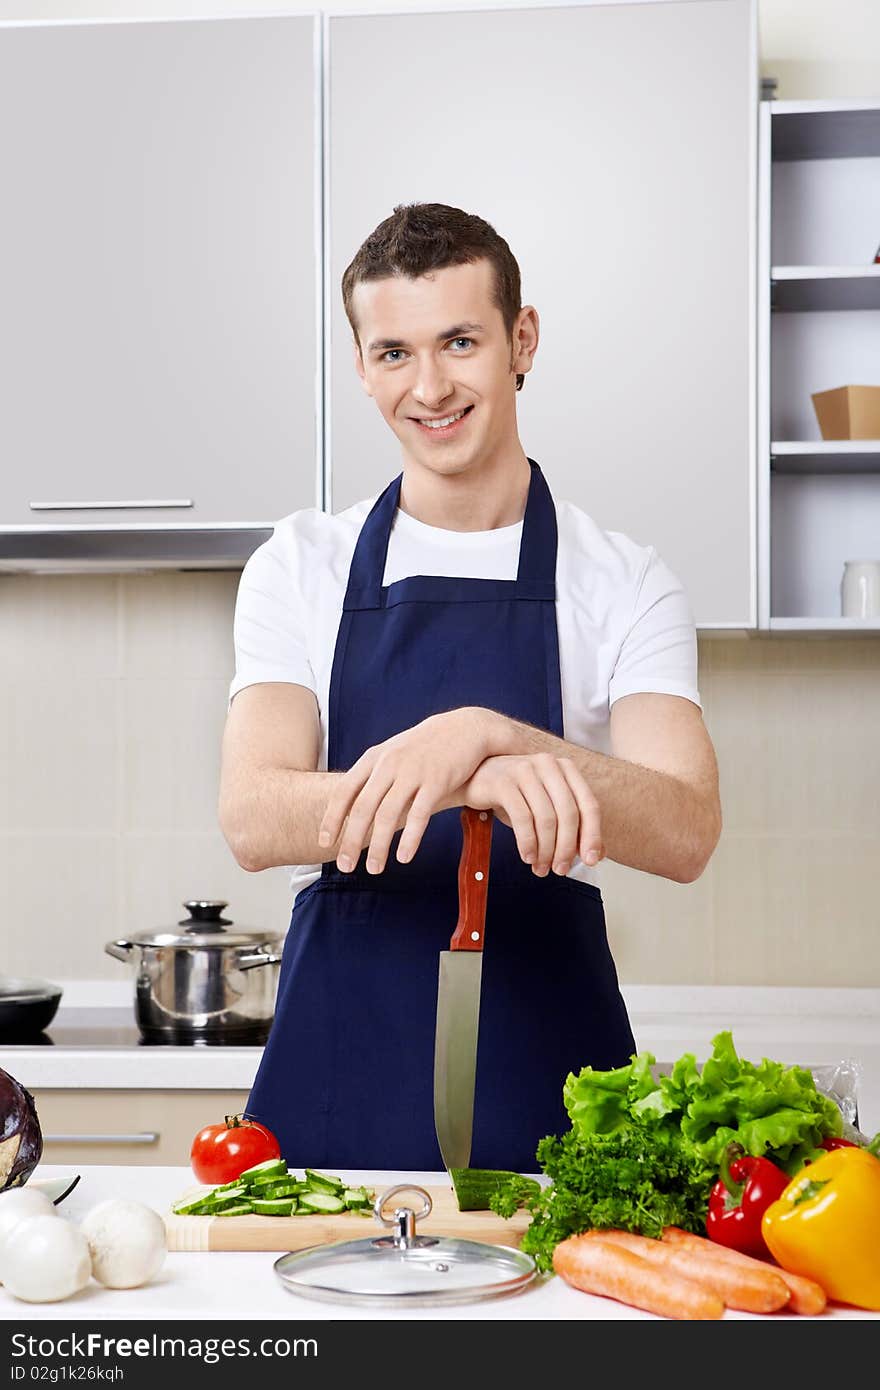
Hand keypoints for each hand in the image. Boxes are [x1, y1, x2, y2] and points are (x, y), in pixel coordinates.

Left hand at [318, 707, 500, 873]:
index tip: (325, 843)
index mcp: (374, 758)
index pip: (344, 791)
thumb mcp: (392, 753)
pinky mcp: (437, 782)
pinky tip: (403, 857)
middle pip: (363, 808)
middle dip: (351, 841)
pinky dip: (410, 838)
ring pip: (388, 815)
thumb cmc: (424, 746)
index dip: (332, 819)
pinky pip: (419, 815)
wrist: (464, 729)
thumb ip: (372, 776)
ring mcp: (413, 772)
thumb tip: (349, 805)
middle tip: (345, 866)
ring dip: (379, 846)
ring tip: (374, 869)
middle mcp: (389, 764)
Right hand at [461, 752, 603, 876]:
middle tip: (560, 870)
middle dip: (566, 848)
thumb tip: (597, 855)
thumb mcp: (545, 807)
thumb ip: (571, 826)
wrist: (472, 780)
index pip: (588, 805)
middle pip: (568, 814)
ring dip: (546, 850)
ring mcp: (525, 770)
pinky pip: (523, 818)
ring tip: (540, 868)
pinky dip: (528, 843)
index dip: (592, 836)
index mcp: (565, 769)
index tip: (591, 861)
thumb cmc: (513, 795)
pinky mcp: (503, 781)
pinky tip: (527, 856)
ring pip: (546, 818)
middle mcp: (548, 764)